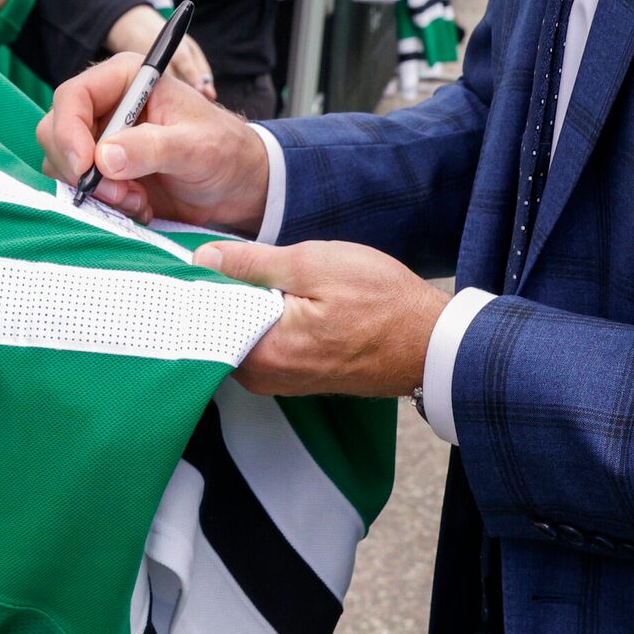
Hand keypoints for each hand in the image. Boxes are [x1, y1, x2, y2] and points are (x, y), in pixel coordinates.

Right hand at [40, 47, 257, 226]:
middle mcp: (106, 105)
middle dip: (81, 168)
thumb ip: (151, 148)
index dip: (69, 131)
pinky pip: (78, 187)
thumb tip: (104, 157)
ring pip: (62, 163)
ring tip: (139, 200)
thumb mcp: (195, 147)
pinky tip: (138, 206)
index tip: (85, 167)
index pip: (73, 96)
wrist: (237, 184)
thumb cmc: (224, 150)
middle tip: (120, 193)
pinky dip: (101, 203)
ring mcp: (100, 139)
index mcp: (126, 80)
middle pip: (56, 131)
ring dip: (94, 190)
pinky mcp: (102, 170)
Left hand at [193, 237, 447, 396]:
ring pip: (239, 333)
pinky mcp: (293, 375)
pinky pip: (259, 342)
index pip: (203, 316)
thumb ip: (252, 263)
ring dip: (244, 302)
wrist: (431, 343)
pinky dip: (261, 317)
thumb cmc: (382, 302)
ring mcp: (278, 380)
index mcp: (261, 352)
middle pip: (217, 326)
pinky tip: (278, 294)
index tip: (204, 253)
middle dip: (222, 290)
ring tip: (261, 273)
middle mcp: (262, 377)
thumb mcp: (313, 264)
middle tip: (236, 256)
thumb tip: (202, 259)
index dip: (202, 279)